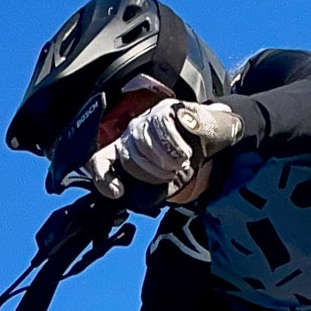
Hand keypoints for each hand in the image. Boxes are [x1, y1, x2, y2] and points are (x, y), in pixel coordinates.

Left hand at [87, 100, 241, 201]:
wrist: (209, 137)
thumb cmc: (184, 159)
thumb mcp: (165, 181)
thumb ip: (150, 192)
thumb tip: (140, 200)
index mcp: (125, 152)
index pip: (100, 162)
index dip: (104, 178)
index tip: (118, 191)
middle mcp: (130, 134)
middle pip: (129, 157)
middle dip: (152, 173)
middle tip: (171, 175)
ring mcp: (145, 120)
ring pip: (143, 143)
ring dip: (164, 160)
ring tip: (180, 164)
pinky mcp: (163, 111)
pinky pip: (162, 129)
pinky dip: (174, 147)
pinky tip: (184, 154)